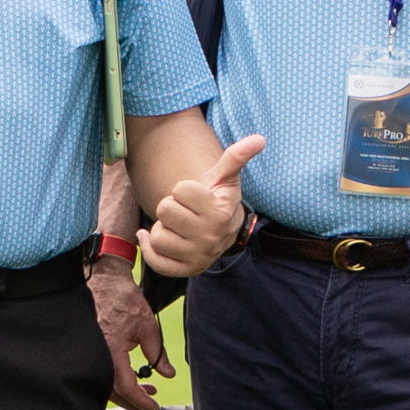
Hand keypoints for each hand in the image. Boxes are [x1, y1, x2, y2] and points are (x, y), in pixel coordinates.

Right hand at [89, 259, 170, 409]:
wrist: (103, 279)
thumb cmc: (123, 298)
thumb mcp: (147, 326)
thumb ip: (158, 353)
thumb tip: (167, 373)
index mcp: (111, 349)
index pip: (126, 386)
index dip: (141, 401)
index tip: (154, 407)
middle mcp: (96, 354)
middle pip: (113, 392)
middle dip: (134, 400)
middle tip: (151, 400)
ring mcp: (90, 352)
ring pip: (105, 384)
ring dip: (125, 390)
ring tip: (145, 387)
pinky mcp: (88, 348)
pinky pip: (100, 372)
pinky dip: (115, 379)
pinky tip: (130, 375)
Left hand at [140, 133, 266, 279]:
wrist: (222, 234)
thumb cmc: (218, 200)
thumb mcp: (226, 178)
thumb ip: (236, 157)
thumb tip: (259, 139)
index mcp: (220, 212)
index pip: (180, 189)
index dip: (183, 190)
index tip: (196, 197)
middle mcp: (211, 237)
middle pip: (164, 209)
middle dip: (171, 207)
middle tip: (186, 212)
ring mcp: (198, 256)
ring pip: (157, 235)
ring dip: (163, 228)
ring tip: (179, 227)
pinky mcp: (185, 271)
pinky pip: (154, 261)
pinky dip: (149, 248)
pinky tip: (154, 238)